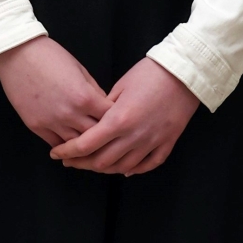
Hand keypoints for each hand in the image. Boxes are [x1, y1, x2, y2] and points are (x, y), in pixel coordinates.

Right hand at [0, 36, 108, 145]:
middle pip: (96, 136)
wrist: (17, 54)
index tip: (119, 121)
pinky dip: (65, 146)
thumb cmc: (49, 56)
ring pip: (76, 145)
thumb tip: (102, 107)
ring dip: (84, 145)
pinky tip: (71, 145)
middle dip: (104, 136)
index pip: (110, 118)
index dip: (117, 119)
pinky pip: (56, 144)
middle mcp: (70, 114)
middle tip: (108, 137)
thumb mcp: (80, 69)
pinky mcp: (36, 126)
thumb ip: (94, 91)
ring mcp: (52, 122)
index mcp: (85, 97)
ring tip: (91, 145)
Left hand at [50, 57, 198, 175]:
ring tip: (93, 164)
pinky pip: (148, 165)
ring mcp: (152, 142)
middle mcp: (134, 136)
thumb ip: (103, 110)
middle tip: (71, 160)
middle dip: (82, 163)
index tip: (57, 154)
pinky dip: (134, 170)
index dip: (68, 152)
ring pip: (123, 167)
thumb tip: (92, 124)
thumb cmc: (150, 73)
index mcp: (118, 120)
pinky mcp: (167, 143)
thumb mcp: (120, 87)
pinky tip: (123, 169)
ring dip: (105, 169)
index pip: (86, 145)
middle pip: (101, 161)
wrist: (185, 73)